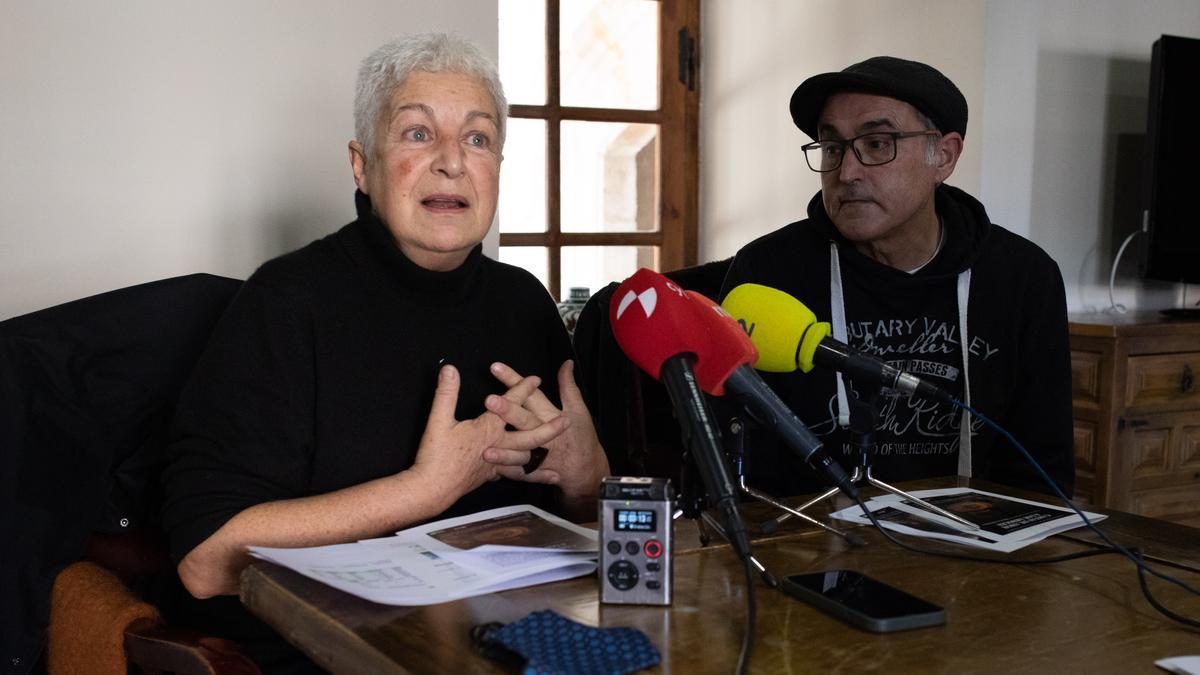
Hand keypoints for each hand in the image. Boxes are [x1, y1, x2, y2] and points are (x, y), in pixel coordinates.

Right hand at [410, 364, 569, 510]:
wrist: (432, 489)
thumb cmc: (436, 456)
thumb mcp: (438, 421)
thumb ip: (447, 393)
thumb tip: (451, 369)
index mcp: (488, 429)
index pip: (509, 405)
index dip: (522, 390)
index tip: (536, 379)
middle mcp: (497, 446)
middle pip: (529, 436)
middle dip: (548, 428)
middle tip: (566, 422)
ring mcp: (496, 463)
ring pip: (525, 457)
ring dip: (541, 451)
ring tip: (556, 447)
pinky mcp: (490, 475)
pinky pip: (515, 474)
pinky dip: (531, 474)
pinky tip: (540, 473)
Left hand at [482, 360, 609, 510]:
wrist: (587, 470)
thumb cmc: (581, 436)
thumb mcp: (578, 409)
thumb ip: (569, 386)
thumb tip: (566, 364)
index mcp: (553, 416)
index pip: (532, 394)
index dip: (515, 381)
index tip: (496, 368)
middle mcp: (545, 434)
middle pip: (525, 420)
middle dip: (508, 411)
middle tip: (489, 401)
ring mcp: (541, 455)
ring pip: (521, 451)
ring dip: (504, 451)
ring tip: (485, 447)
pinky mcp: (536, 471)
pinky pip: (520, 473)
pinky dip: (507, 472)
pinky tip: (490, 469)